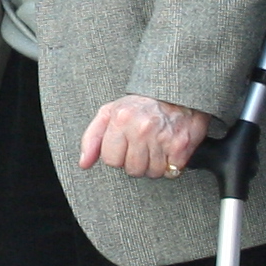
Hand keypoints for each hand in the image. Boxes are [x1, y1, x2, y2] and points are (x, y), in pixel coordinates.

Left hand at [77, 94, 210, 178]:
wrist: (178, 92)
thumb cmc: (141, 105)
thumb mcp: (110, 113)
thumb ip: (92, 138)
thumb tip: (84, 163)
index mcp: (121, 118)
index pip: (111, 160)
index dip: (118, 156)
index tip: (126, 145)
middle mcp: (141, 128)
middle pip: (132, 169)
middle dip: (136, 162)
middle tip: (143, 145)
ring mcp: (162, 136)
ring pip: (152, 172)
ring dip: (154, 165)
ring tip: (157, 146)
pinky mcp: (181, 145)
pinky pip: (171, 171)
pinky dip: (171, 165)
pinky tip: (169, 149)